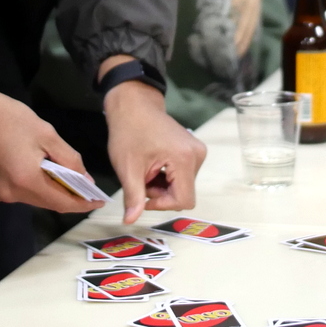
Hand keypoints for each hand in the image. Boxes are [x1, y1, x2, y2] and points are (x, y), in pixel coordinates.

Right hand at [0, 60, 103, 213]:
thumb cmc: (8, 117)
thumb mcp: (46, 133)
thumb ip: (68, 159)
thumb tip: (84, 178)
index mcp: (26, 181)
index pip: (62, 202)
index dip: (83, 203)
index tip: (99, 201)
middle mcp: (11, 194)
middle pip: (47, 202)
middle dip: (68, 196)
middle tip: (87, 186)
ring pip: (33, 197)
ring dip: (50, 189)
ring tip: (65, 176)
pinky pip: (18, 191)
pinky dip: (33, 185)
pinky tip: (38, 170)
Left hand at [100, 70, 204, 223]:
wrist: (134, 105)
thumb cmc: (129, 131)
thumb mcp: (127, 167)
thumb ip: (133, 197)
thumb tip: (130, 221)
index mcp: (185, 159)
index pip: (183, 200)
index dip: (161, 204)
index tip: (142, 193)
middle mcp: (197, 155)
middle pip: (183, 193)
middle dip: (160, 193)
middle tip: (141, 178)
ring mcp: (198, 151)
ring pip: (182, 186)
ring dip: (162, 186)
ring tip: (146, 169)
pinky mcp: (193, 150)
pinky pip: (183, 176)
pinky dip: (166, 177)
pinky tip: (153, 165)